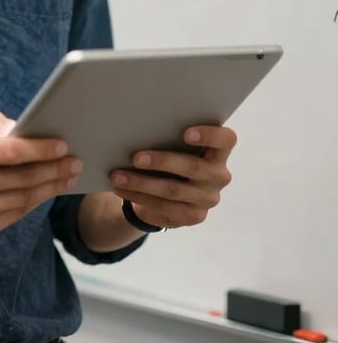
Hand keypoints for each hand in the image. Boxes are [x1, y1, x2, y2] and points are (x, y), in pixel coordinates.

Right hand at [0, 110, 81, 240]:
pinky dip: (35, 202)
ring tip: (69, 175)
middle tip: (75, 160)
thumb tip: (15, 127)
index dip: (39, 149)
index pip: (9, 152)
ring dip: (51, 187)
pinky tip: (48, 190)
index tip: (61, 145)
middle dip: (54, 168)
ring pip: (24, 198)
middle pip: (22, 178)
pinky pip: (16, 213)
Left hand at [108, 125, 236, 229]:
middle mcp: (219, 175)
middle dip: (162, 161)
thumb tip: (135, 125)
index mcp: (218, 151)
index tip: (186, 133)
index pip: (226, 140)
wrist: (167, 192)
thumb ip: (168, 136)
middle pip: (194, 167)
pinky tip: (121, 189)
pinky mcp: (194, 216)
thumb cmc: (170, 154)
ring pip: (173, 190)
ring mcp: (208, 198)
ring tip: (117, 176)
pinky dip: (139, 196)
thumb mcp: (173, 144)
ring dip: (141, 183)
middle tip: (135, 157)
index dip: (210, 135)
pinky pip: (164, 207)